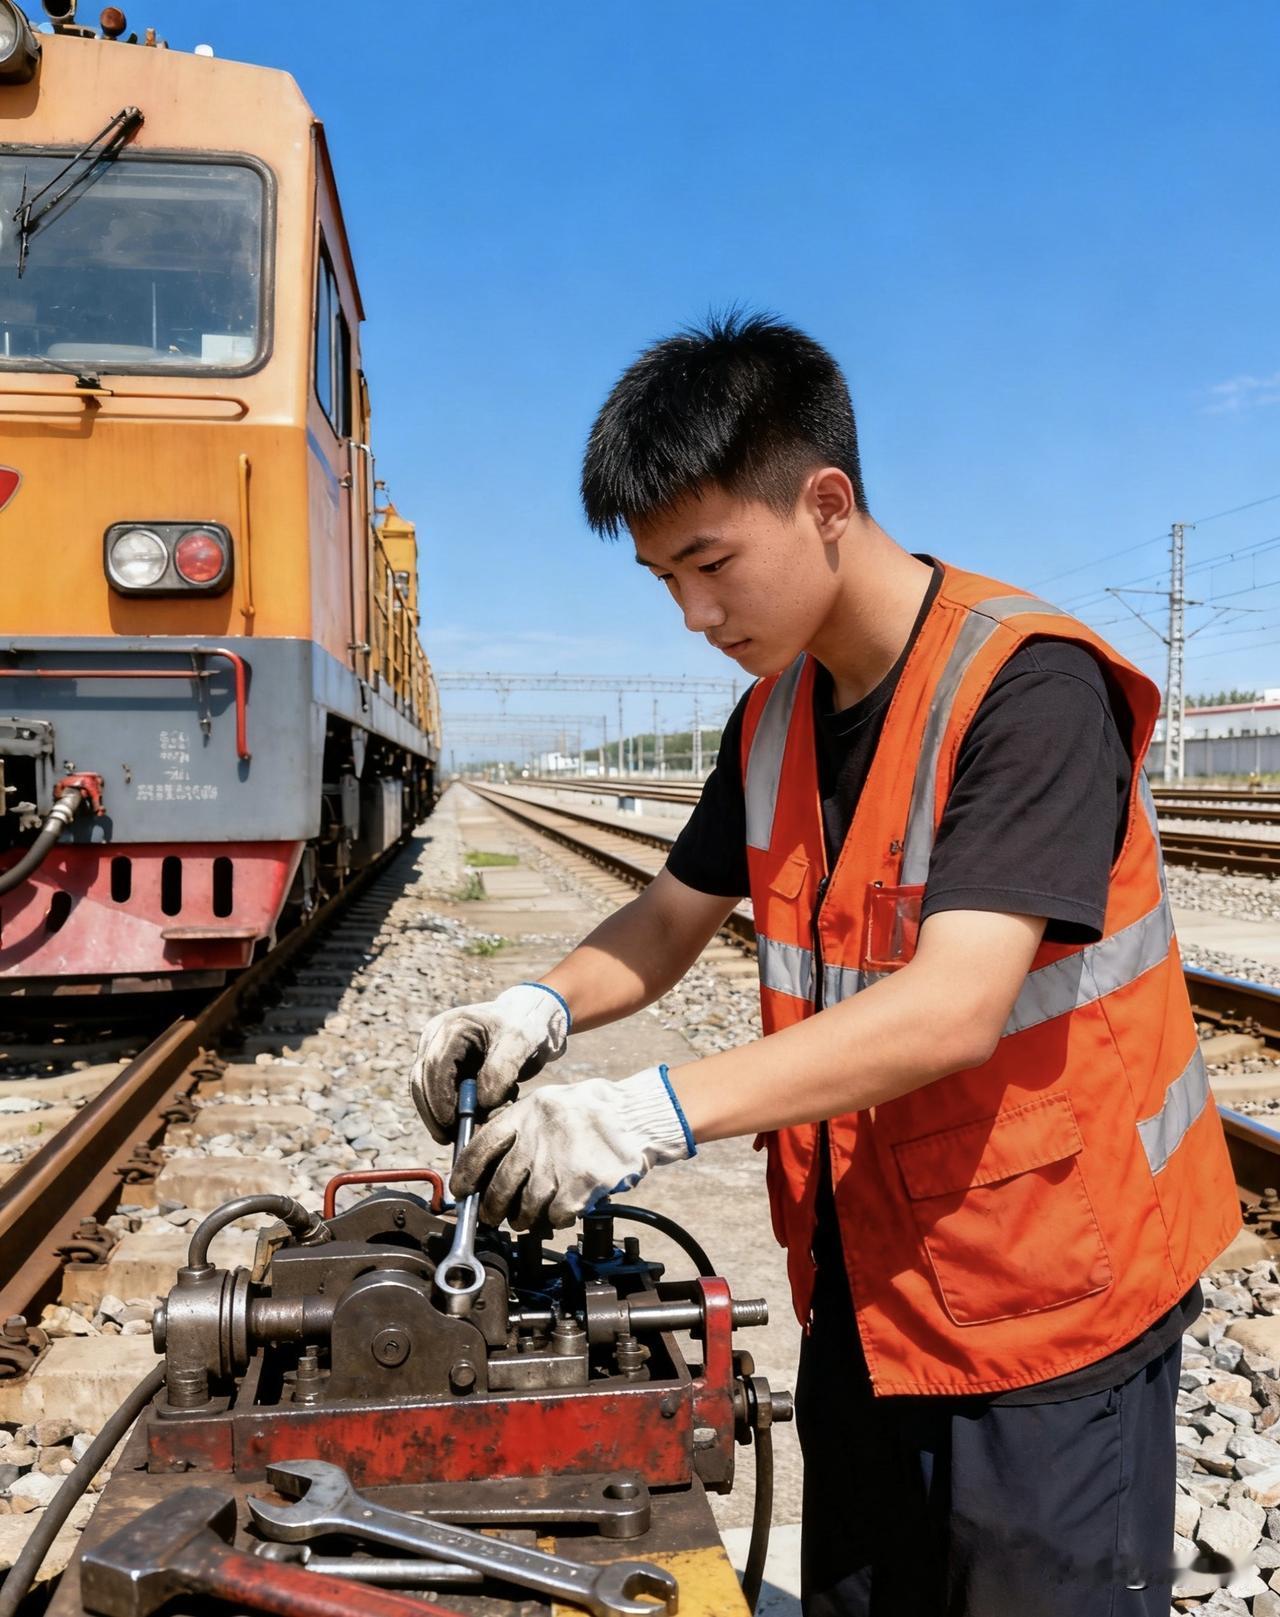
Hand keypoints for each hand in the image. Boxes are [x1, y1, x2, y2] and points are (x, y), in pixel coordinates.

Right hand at [410, 983, 569, 1143]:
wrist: (527, 1019)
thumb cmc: (525, 1026)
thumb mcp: (520, 1044)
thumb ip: (500, 1072)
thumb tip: (481, 1104)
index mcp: (451, 1026)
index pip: (434, 1066)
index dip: (439, 1098)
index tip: (452, 1125)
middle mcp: (435, 1038)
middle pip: (421, 1081)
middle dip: (435, 1113)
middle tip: (451, 1139)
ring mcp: (434, 1052)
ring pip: (424, 1091)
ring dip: (440, 1116)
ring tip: (464, 1132)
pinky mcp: (441, 1067)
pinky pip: (436, 1095)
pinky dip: (449, 1112)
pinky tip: (470, 1121)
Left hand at [450, 1065, 696, 1229]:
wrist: (637, 1116)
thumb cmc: (595, 1109)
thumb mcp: (549, 1102)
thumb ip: (522, 1126)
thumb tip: (494, 1159)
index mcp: (526, 1114)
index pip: (481, 1147)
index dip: (466, 1174)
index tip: (461, 1190)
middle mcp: (537, 1138)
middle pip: (500, 1186)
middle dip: (492, 1208)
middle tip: (492, 1216)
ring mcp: (559, 1163)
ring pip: (526, 1207)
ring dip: (523, 1219)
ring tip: (526, 1220)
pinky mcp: (581, 1185)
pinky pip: (556, 1215)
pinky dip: (554, 1220)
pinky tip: (559, 1214)